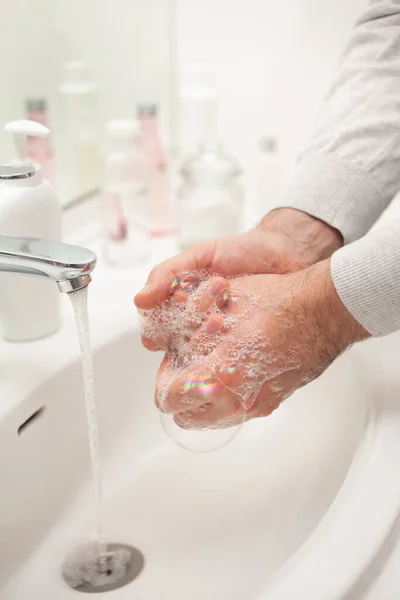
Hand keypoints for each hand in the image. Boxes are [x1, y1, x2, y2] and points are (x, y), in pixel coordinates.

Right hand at [135, 208, 341, 349]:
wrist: (284, 253)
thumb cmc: (240, 252)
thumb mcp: (200, 255)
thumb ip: (168, 273)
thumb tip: (139, 300)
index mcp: (178, 309)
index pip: (154, 330)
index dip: (159, 325)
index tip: (178, 302)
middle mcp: (195, 330)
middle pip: (175, 349)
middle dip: (187, 332)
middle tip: (205, 310)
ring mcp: (218, 342)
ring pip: (199, 359)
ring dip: (205, 342)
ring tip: (220, 317)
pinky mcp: (241, 349)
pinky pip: (227, 362)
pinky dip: (227, 354)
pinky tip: (234, 342)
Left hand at [154, 260, 368, 429]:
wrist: (323, 312)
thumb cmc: (277, 302)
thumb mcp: (222, 306)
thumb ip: (191, 329)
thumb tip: (174, 339)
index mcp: (221, 372)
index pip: (170, 398)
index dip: (164, 380)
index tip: (169, 364)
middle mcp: (237, 398)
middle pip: (185, 418)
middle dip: (178, 394)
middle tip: (185, 368)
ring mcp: (256, 405)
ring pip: (210, 420)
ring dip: (200, 400)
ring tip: (207, 368)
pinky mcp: (272, 403)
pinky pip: (236, 414)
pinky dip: (224, 400)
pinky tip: (232, 370)